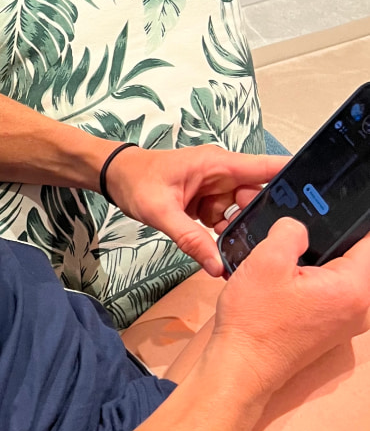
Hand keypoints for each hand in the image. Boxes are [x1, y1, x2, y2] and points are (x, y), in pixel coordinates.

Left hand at [101, 144, 284, 276]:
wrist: (115, 177)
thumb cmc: (136, 181)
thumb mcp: (160, 211)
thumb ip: (189, 239)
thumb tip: (216, 265)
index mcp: (218, 164)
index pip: (267, 167)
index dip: (293, 179)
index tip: (315, 198)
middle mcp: (223, 174)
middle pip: (258, 196)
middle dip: (256, 219)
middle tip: (247, 242)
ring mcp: (217, 188)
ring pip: (243, 212)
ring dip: (236, 229)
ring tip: (224, 245)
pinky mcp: (209, 201)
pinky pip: (227, 218)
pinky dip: (223, 232)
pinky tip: (215, 245)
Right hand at [209, 218, 369, 397]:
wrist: (241, 366)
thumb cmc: (254, 321)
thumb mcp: (266, 260)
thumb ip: (290, 231)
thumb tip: (299, 225)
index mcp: (352, 289)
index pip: (368, 241)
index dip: (348, 219)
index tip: (325, 210)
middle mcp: (360, 308)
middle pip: (356, 257)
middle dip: (328, 239)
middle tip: (296, 236)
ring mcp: (347, 320)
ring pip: (341, 273)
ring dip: (318, 260)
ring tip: (288, 257)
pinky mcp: (331, 327)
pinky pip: (332, 291)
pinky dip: (313, 279)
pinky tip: (287, 277)